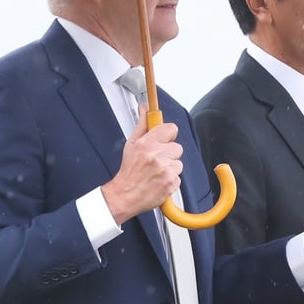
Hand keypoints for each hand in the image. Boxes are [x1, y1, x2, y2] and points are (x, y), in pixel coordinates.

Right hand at [101, 104, 183, 224]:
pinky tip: (159, 181)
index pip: (171, 129)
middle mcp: (156, 155)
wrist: (124, 195)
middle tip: (157, 160)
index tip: (164, 140)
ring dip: (171, 168)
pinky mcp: (170, 182)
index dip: (168, 135)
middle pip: (177, 147)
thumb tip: (145, 108)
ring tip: (157, 172)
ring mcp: (165, 169)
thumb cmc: (128, 171)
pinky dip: (171, 180)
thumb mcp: (131, 144)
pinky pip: (178, 177)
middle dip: (169, 154)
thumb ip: (142, 125)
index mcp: (147, 143)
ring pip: (179, 163)